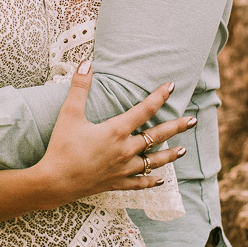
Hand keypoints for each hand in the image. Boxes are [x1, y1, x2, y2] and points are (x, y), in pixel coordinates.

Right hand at [34, 61, 194, 203]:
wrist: (55, 182)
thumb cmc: (61, 147)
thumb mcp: (69, 114)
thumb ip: (79, 87)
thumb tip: (86, 63)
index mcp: (116, 131)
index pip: (144, 110)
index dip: (159, 96)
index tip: (172, 86)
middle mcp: (124, 150)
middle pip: (156, 136)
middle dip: (176, 127)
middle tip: (192, 120)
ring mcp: (122, 169)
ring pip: (152, 161)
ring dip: (169, 155)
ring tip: (182, 149)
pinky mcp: (115, 183)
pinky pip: (139, 183)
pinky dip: (150, 180)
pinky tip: (160, 179)